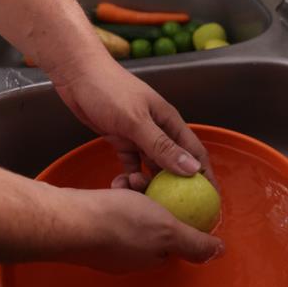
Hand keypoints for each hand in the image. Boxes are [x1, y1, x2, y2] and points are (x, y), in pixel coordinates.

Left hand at [53, 56, 213, 189]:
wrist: (77, 75)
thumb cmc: (109, 90)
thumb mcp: (136, 120)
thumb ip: (162, 146)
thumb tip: (192, 170)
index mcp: (170, 123)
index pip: (195, 154)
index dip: (205, 177)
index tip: (210, 201)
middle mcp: (158, 131)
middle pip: (174, 164)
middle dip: (176, 187)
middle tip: (173, 211)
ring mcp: (140, 136)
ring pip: (151, 167)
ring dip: (148, 183)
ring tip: (138, 197)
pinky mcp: (121, 140)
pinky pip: (131, 164)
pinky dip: (128, 177)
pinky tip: (122, 189)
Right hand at [60, 187, 222, 272]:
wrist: (69, 220)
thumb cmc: (118, 223)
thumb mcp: (167, 231)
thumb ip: (194, 243)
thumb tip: (219, 251)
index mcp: (153, 258)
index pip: (175, 238)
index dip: (179, 214)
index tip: (178, 194)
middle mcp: (131, 257)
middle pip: (154, 223)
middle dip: (154, 199)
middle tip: (148, 182)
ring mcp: (109, 246)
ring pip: (132, 214)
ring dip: (135, 193)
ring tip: (128, 179)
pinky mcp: (91, 232)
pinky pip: (111, 211)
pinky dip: (115, 195)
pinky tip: (113, 184)